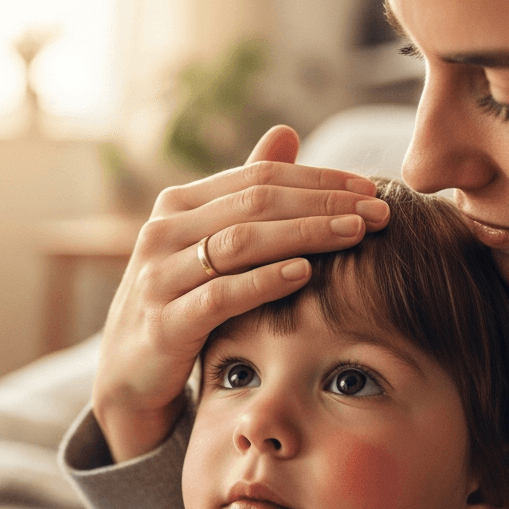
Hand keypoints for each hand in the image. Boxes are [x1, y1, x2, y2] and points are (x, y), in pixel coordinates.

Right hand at [91, 125, 391, 460]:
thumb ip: (245, 194)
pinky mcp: (164, 323)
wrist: (130, 376)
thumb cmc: (181, 305)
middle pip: (255, 202)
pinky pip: (221, 295)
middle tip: (377, 211)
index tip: (369, 188)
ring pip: (241, 241)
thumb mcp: (209, 246)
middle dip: (324, 203)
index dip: (319, 178)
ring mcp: (158, 276)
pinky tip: (304, 273)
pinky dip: (265, 280)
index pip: (258, 177)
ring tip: (354, 234)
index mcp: (178, 204)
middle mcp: (163, 231)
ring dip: (305, 234)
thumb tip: (286, 132)